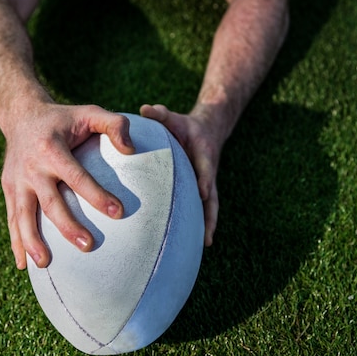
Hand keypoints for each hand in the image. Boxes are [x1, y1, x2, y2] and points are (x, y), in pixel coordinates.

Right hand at [1, 102, 134, 269]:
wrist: (21, 116)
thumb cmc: (64, 118)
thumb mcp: (89, 111)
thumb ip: (114, 124)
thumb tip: (132, 149)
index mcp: (51, 148)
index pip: (77, 176)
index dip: (97, 195)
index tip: (119, 212)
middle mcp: (31, 167)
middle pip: (50, 202)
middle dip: (68, 226)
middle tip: (89, 246)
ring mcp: (17, 180)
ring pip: (24, 215)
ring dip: (33, 241)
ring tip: (46, 265)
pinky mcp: (9, 189)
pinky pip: (12, 219)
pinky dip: (16, 242)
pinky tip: (24, 265)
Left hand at [140, 103, 220, 246]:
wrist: (206, 130)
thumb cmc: (183, 125)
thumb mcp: (172, 116)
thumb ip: (160, 114)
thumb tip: (144, 109)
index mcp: (203, 153)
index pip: (206, 167)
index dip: (205, 178)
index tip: (203, 192)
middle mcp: (207, 172)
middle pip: (213, 197)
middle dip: (211, 216)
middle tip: (208, 237)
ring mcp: (206, 183)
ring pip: (210, 207)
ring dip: (208, 225)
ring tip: (204, 246)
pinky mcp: (201, 189)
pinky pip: (201, 208)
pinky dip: (199, 223)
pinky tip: (192, 241)